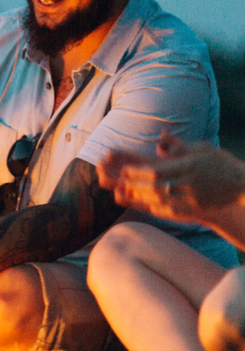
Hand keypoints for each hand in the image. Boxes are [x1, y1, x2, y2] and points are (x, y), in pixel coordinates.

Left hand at [98, 134, 244, 225]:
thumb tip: (158, 140)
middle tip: (118, 182)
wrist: (242, 184)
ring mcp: (193, 197)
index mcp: (190, 165)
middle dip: (134, 185)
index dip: (138, 172)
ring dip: (140, 197)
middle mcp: (191, 182)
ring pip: (160, 200)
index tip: (124, 170)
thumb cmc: (220, 163)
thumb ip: (179, 146)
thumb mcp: (203, 149)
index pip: (157, 170)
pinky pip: (170, 210)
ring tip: (126, 193)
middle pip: (155, 186)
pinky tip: (144, 204)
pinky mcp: (196, 208)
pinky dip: (155, 207)